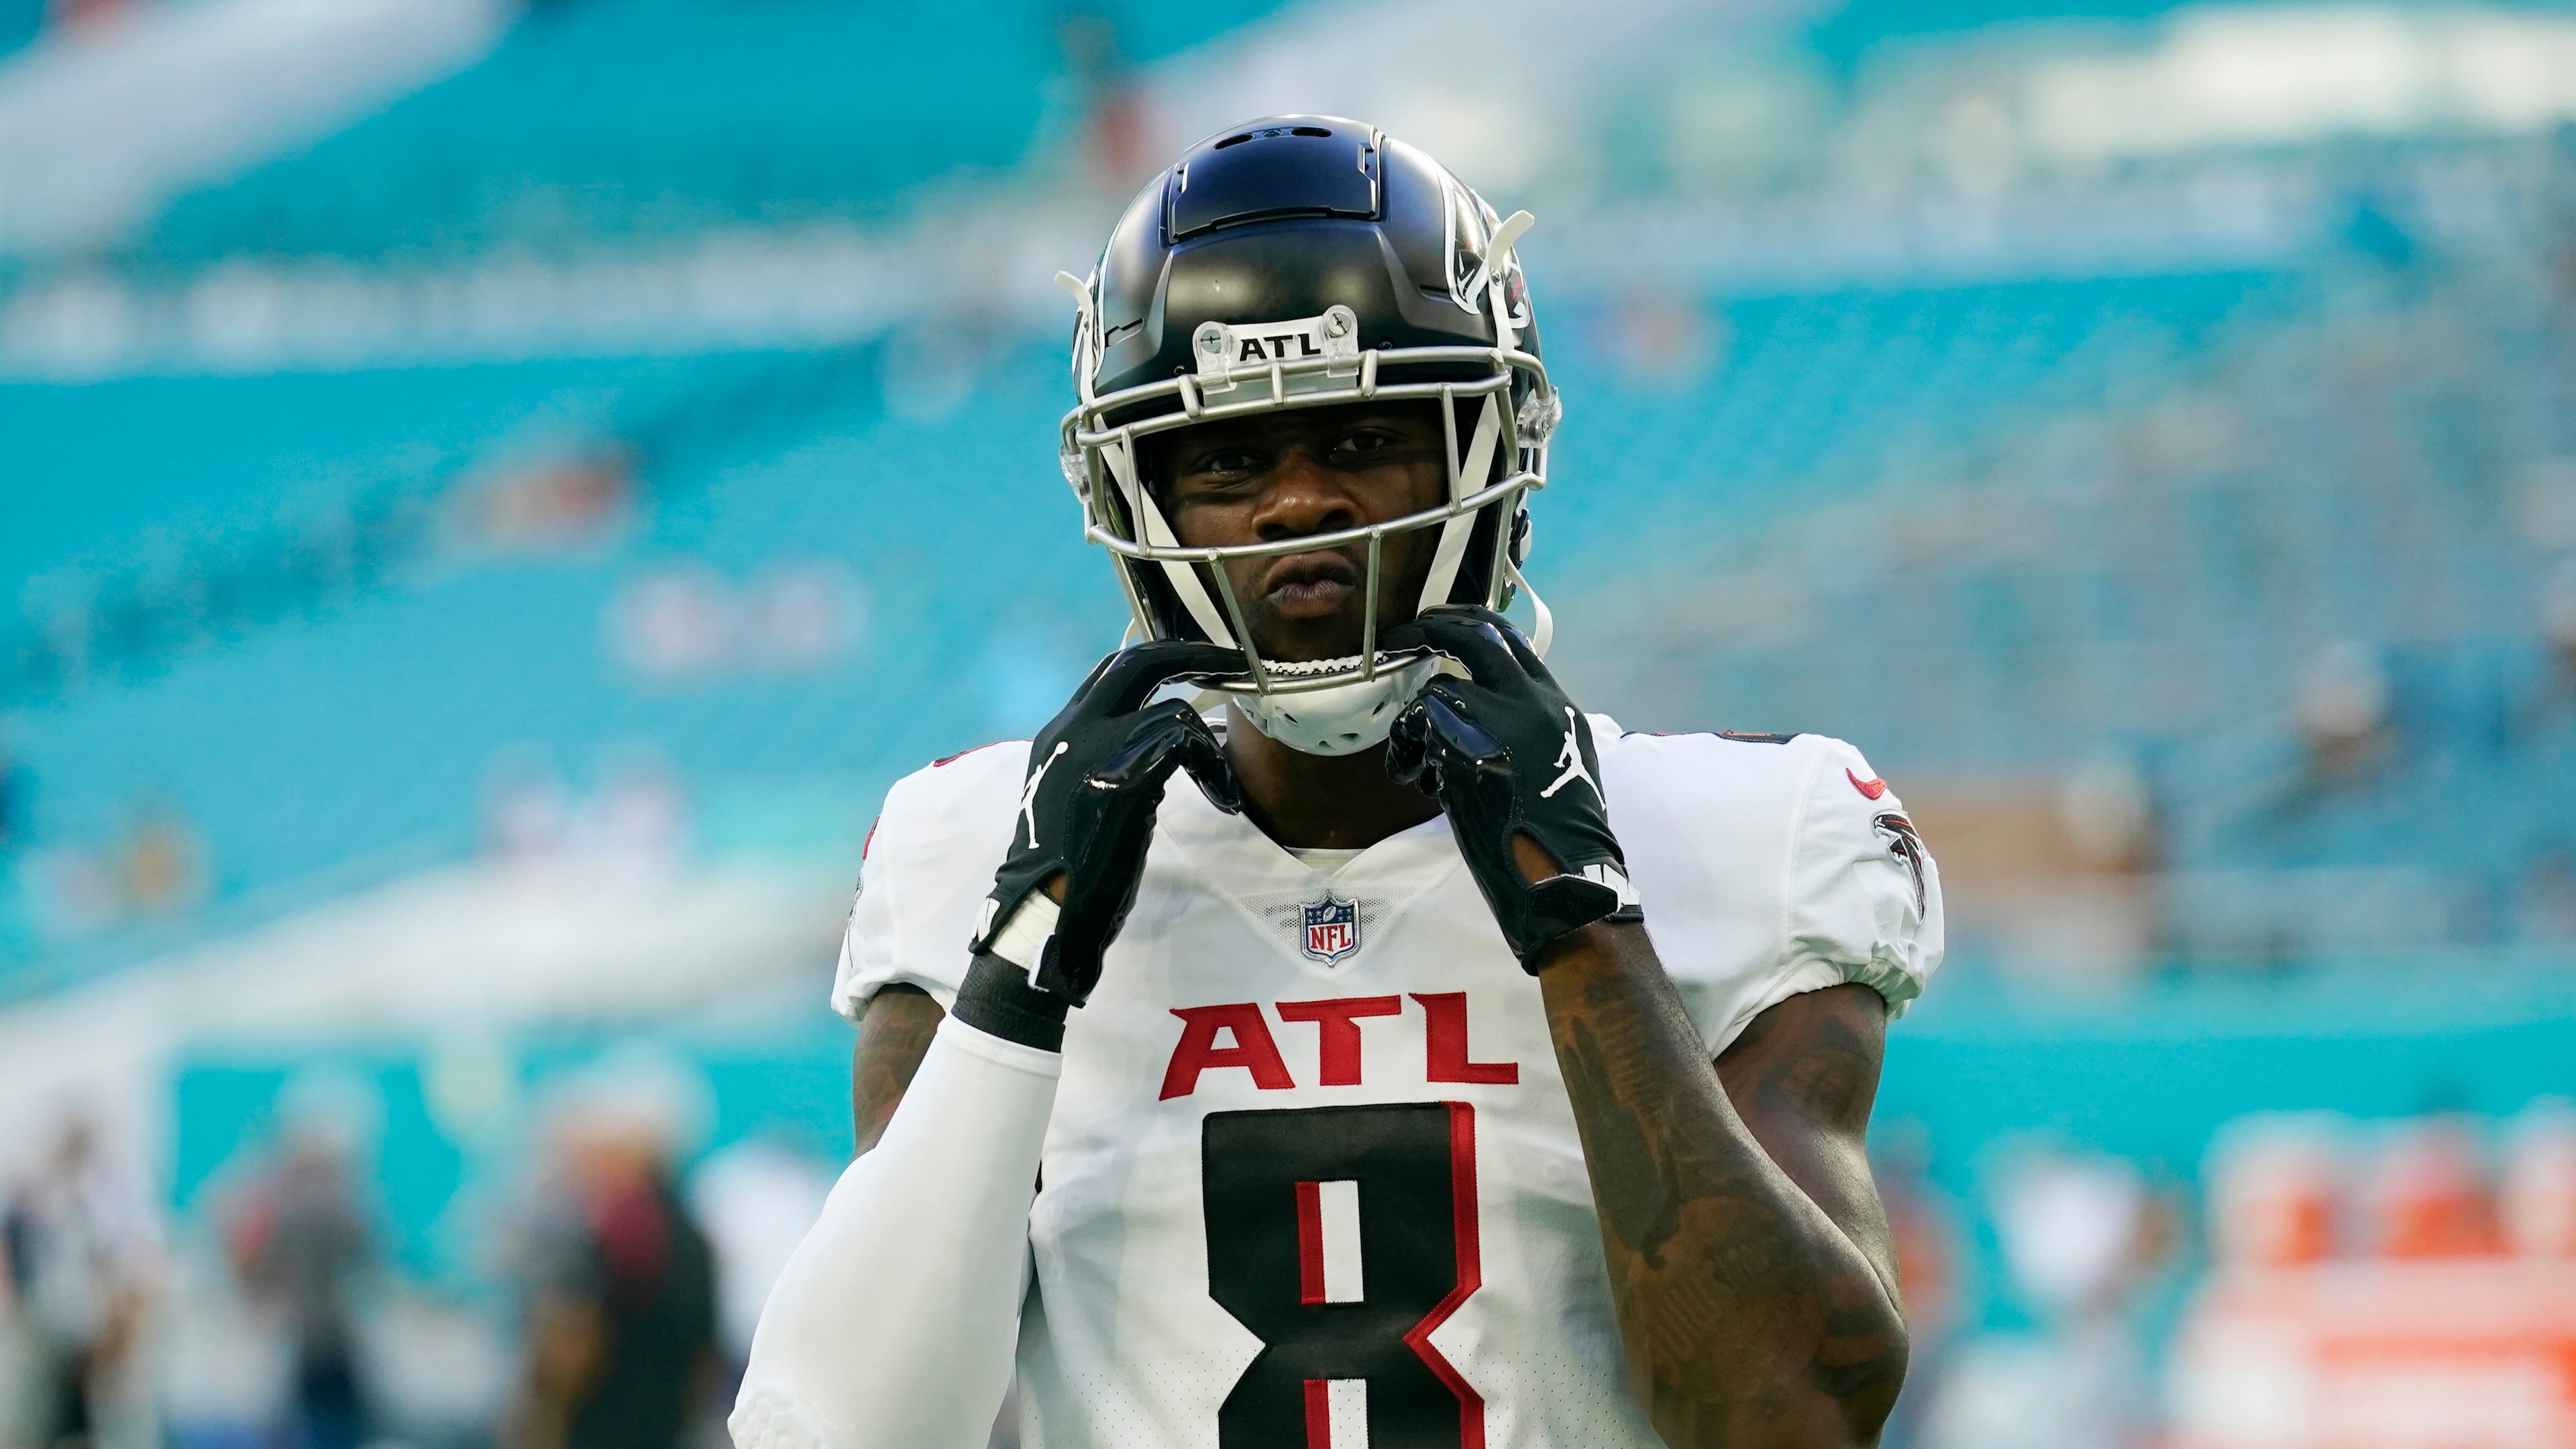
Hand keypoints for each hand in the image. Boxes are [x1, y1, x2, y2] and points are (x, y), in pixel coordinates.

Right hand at [972, 640, 1244, 1004]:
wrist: (1044, 914)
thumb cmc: (1068, 869)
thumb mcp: (1081, 795)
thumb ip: (1110, 759)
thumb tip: (1159, 742)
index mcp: (1060, 734)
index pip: (1110, 670)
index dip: (1159, 655)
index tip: (1201, 660)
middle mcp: (1071, 730)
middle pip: (1135, 663)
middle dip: (1193, 653)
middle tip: (1236, 661)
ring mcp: (1093, 750)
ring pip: (1170, 711)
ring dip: (1208, 744)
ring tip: (1221, 784)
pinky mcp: (1120, 778)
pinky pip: (1182, 745)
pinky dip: (1212, 769)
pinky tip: (1223, 800)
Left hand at [1382, 607, 1639, 970]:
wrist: (1563, 875)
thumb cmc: (1558, 829)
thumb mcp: (1558, 759)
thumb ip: (1526, 723)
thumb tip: (1483, 707)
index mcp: (1556, 704)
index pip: (1512, 641)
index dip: (1470, 624)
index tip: (1440, 624)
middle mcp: (1532, 703)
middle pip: (1476, 636)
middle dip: (1433, 629)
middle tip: (1403, 635)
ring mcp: (1499, 723)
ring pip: (1439, 689)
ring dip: (1416, 718)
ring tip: (1413, 753)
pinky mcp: (1465, 751)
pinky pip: (1420, 727)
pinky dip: (1406, 747)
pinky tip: (1411, 773)